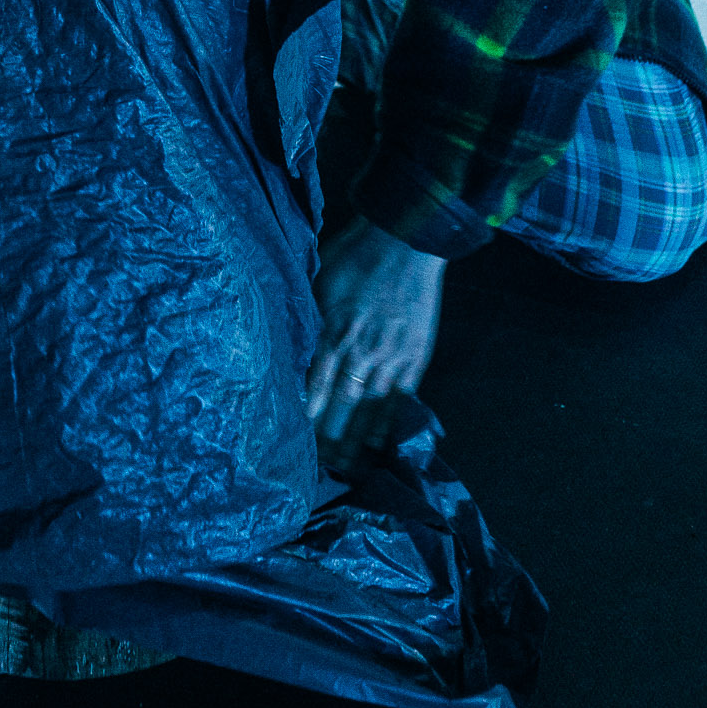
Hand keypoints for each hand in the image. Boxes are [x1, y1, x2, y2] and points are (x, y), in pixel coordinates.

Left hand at [305, 220, 445, 462]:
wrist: (407, 238)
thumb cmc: (356, 254)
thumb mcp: (320, 280)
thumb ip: (308, 317)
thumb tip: (291, 346)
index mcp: (334, 329)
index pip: (315, 384)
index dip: (305, 415)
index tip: (293, 442)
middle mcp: (362, 348)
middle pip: (342, 403)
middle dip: (329, 438)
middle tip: (317, 469)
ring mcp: (392, 354)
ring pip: (372, 407)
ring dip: (358, 440)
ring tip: (347, 468)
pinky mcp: (415, 355)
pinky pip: (401, 397)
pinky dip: (390, 422)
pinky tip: (380, 445)